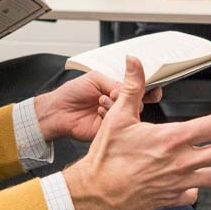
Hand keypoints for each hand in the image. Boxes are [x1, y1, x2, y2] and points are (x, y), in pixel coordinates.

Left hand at [33, 70, 162, 142]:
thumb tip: (127, 89)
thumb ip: (115, 82)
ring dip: (117, 105)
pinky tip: (98, 111)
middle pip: (139, 102)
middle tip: (118, 93)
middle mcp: (119, 104)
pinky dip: (110, 115)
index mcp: (116, 89)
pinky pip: (119, 124)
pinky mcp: (110, 130)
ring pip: (130, 113)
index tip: (152, 87)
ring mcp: (115, 118)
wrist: (58, 110)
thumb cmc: (73, 92)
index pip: (139, 89)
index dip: (149, 88)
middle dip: (132, 96)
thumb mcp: (95, 79)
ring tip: (100, 101)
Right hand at [62, 57, 210, 209]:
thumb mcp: (119, 115)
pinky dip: (197, 187)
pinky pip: (194, 195)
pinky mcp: (171, 199)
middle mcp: (181, 162)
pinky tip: (192, 181)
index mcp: (172, 139)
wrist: (96, 190)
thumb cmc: (106, 156)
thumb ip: (132, 87)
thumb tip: (134, 62)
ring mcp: (178, 183)